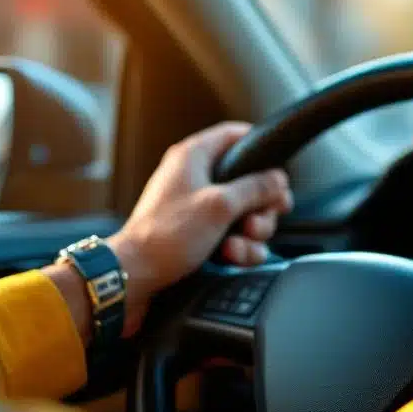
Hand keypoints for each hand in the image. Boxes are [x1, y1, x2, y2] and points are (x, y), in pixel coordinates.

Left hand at [108, 122, 291, 333]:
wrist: (134, 276)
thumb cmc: (166, 236)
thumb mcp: (220, 206)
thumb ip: (255, 188)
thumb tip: (278, 178)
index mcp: (194, 157)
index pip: (235, 135)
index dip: (260, 148)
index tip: (277, 168)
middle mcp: (196, 178)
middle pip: (250, 182)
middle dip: (262, 206)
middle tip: (257, 221)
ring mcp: (198, 208)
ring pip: (246, 213)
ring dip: (251, 234)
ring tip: (236, 246)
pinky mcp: (200, 234)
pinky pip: (233, 235)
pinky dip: (238, 248)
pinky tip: (230, 257)